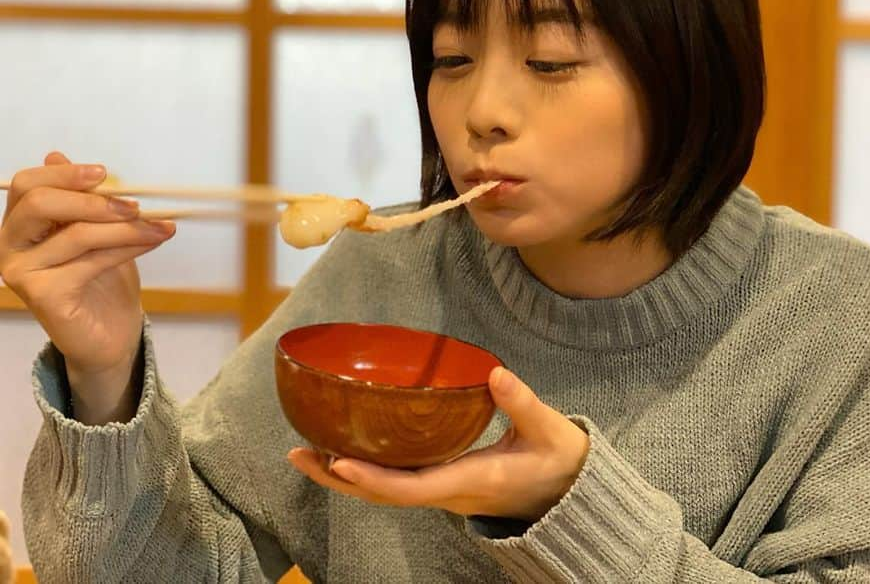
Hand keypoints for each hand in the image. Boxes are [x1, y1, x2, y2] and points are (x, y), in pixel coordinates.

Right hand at [0, 152, 175, 421]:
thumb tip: (57, 155)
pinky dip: (127, 248)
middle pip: (40, 203)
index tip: (104, 173)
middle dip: (93, 200)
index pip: (27, 185)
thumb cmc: (103, 278)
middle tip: (135, 205)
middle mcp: (11, 246)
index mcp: (20, 224)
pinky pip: (90, 261)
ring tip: (160, 226)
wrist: (111, 332)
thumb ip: (79, 198)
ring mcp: (22, 273)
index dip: (64, 174)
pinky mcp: (43, 296)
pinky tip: (152, 242)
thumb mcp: (97, 229)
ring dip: (126, 227)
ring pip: (75, 234)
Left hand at [289, 367, 589, 521]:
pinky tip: (347, 451)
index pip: (410, 488)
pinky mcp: (446, 482)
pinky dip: (367, 470)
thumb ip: (522, 403)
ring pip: (386, 491)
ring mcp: (445, 491)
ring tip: (306, 452)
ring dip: (344, 475)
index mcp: (471, 480)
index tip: (337, 463)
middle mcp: (450, 492)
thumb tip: (495, 373)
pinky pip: (398, 482)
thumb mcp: (549, 431)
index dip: (372, 479)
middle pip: (383, 495)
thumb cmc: (560, 461)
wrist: (573, 494)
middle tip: (296, 454)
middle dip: (338, 478)